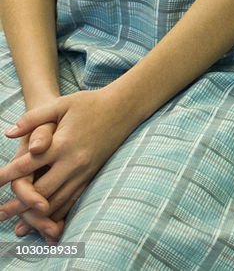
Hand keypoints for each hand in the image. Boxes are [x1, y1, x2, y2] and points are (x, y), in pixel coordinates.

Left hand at [0, 89, 139, 239]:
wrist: (123, 108)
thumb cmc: (90, 104)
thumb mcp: (60, 104)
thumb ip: (33, 118)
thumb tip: (9, 133)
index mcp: (62, 144)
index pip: (27, 165)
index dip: (6, 175)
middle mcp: (73, 162)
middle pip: (41, 191)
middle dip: (17, 205)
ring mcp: (84, 171)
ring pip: (58, 201)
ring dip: (36, 215)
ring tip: (19, 226)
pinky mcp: (92, 175)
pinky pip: (73, 200)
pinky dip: (58, 213)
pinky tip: (47, 220)